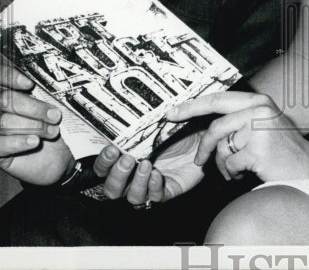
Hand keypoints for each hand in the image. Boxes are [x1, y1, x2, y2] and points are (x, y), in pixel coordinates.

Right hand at [0, 64, 71, 185]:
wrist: (63, 155)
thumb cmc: (60, 125)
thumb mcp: (59, 106)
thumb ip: (52, 94)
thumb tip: (58, 85)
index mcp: (14, 91)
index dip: (10, 77)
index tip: (30, 84)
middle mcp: (0, 108)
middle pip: (5, 100)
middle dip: (34, 108)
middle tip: (55, 116)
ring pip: (4, 121)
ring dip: (33, 126)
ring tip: (53, 132)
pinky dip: (18, 142)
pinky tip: (34, 142)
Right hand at [90, 132, 204, 204]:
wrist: (205, 134)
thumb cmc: (179, 125)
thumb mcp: (160, 121)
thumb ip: (145, 121)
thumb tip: (132, 111)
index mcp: (127, 157)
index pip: (103, 168)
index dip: (104, 162)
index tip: (113, 148)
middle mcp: (134, 175)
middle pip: (111, 189)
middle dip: (117, 175)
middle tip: (128, 159)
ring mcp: (150, 185)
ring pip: (132, 197)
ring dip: (136, 182)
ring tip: (147, 165)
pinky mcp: (168, 191)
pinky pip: (155, 197)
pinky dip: (154, 187)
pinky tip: (159, 174)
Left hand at [165, 92, 308, 182]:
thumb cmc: (282, 149)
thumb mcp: (263, 125)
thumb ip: (239, 118)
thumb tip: (206, 123)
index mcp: (258, 101)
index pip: (218, 99)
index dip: (192, 106)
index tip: (172, 113)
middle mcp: (259, 110)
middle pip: (216, 126)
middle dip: (204, 146)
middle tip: (198, 159)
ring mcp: (259, 129)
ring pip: (223, 148)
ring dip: (224, 165)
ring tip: (237, 170)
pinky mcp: (258, 150)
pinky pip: (231, 164)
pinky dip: (234, 174)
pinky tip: (247, 174)